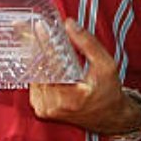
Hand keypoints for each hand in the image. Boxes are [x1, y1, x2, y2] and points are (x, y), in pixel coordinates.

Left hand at [29, 19, 140, 134]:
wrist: (109, 116)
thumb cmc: (109, 93)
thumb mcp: (106, 65)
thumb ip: (88, 44)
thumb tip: (69, 25)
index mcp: (68, 98)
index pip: (51, 64)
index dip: (44, 43)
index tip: (39, 27)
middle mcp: (52, 106)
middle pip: (38, 69)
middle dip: (36, 47)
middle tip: (31, 29)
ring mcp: (44, 108)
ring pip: (34, 75)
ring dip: (35, 56)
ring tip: (35, 38)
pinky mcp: (41, 108)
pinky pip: (35, 82)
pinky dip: (38, 68)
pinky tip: (41, 56)